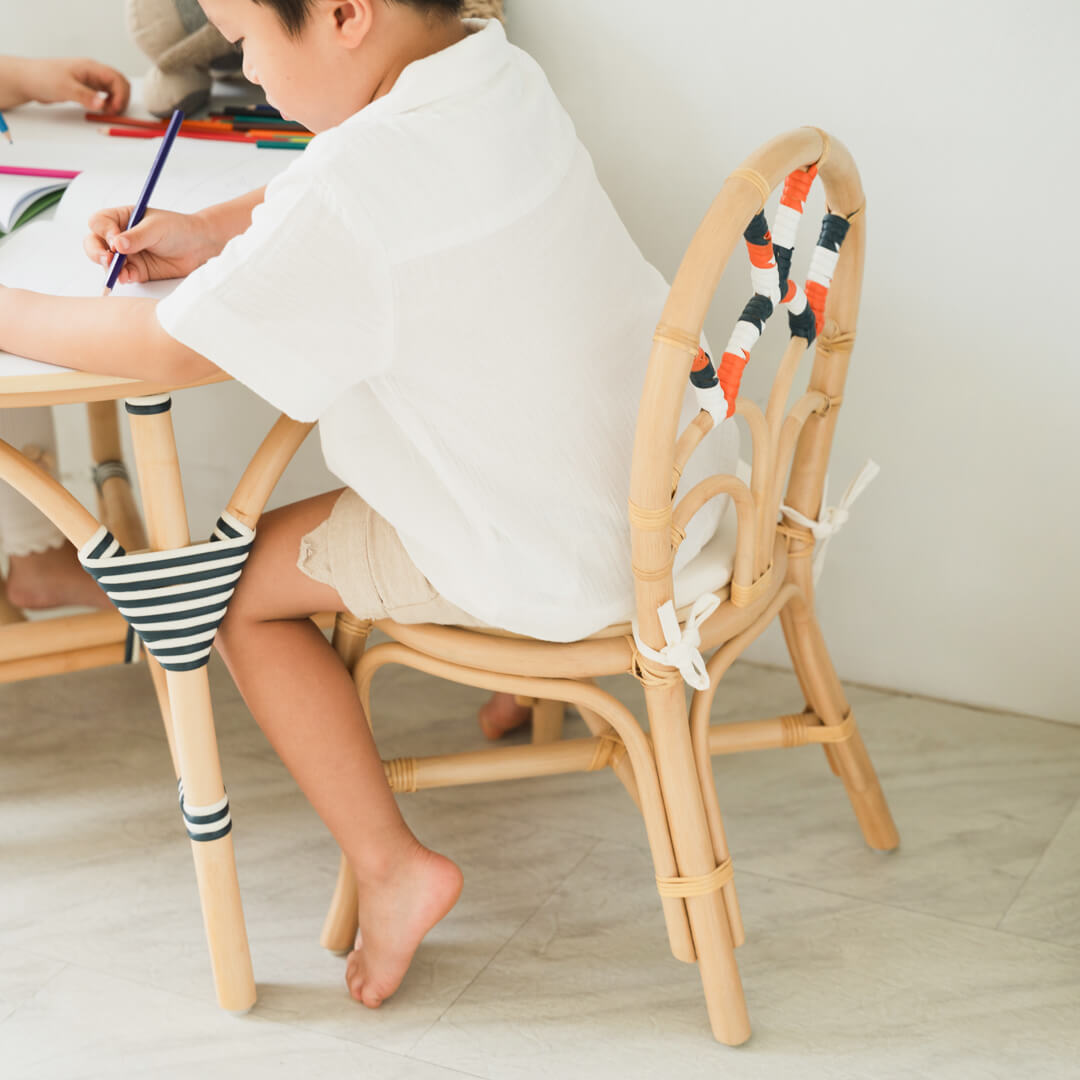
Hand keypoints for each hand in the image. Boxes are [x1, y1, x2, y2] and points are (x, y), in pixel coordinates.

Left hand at [16, 57, 129, 113]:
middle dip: (122, 99)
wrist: (27, 79)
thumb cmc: (43, 77)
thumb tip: (102, 104)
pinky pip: (104, 95)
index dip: (121, 95)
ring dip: (116, 102)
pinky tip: (100, 110)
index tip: (114, 109)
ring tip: (107, 112)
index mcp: (90, 67)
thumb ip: (85, 96)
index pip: (116, 79)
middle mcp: (93, 72)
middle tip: (113, 113)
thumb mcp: (65, 88)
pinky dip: (108, 104)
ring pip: (114, 90)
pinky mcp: (86, 88)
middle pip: (119, 84)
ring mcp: (90, 80)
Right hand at [84, 206, 222, 284]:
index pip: (98, 223)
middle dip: (97, 252)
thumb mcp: (156, 228)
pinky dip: (122, 278)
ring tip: (118, 272)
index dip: (103, 232)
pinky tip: (126, 278)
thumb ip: (136, 237)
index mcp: (120, 218)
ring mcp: (126, 255)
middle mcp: (119, 237)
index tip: (116, 240)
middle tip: (108, 259)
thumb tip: (117, 245)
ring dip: (109, 268)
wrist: (198, 247)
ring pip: (106, 263)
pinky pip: (123, 276)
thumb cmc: (178, 229)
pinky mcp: (136, 271)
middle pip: (94, 244)